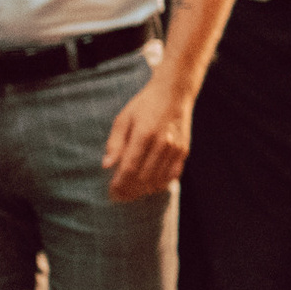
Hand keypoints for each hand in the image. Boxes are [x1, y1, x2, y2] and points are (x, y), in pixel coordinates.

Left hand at [104, 70, 194, 201]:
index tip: (112, 192)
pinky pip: (172, 176)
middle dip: (130, 191)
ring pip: (158, 180)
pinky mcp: (184, 151)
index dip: (120, 184)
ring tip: (132, 193)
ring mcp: (175, 148)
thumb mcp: (123, 118)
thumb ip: (115, 143)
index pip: (129, 168)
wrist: (174, 93)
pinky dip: (160, 184)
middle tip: (119, 196)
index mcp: (144, 134)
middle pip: (144, 178)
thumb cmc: (144, 105)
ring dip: (144, 190)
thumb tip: (106, 166)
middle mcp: (162, 143)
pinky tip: (150, 186)